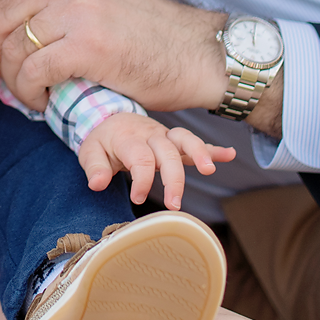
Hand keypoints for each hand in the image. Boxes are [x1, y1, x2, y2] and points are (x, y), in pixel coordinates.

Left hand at [0, 0, 229, 113]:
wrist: (193, 52)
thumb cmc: (143, 30)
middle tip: (3, 73)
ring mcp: (78, 8)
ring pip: (10, 48)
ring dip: (10, 80)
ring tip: (28, 91)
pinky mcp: (86, 46)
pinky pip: (30, 73)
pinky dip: (28, 94)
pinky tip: (43, 101)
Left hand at [76, 112, 234, 209]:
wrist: (109, 115)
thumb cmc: (102, 139)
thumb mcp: (90, 151)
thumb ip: (94, 168)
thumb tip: (97, 184)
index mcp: (129, 138)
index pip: (141, 159)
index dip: (142, 180)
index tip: (138, 199)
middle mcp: (150, 135)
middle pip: (167, 153)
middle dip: (174, 179)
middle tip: (175, 204)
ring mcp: (165, 136)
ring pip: (185, 141)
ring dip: (199, 153)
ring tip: (209, 170)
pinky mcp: (175, 141)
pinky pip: (197, 143)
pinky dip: (214, 149)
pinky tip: (230, 155)